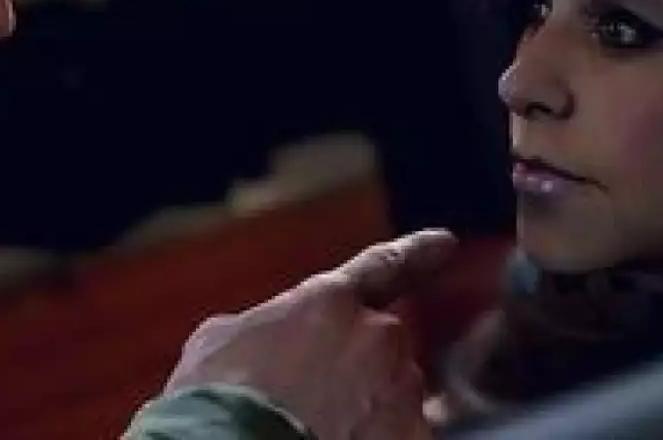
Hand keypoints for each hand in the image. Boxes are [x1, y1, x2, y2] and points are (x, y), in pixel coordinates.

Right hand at [164, 230, 455, 439]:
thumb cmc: (217, 397)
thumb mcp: (219, 340)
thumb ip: (262, 326)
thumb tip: (265, 339)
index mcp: (330, 302)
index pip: (382, 267)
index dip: (417, 252)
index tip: (445, 242)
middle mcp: (378, 337)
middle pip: (382, 349)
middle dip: (358, 371)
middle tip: (310, 401)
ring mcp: (401, 392)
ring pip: (394, 399)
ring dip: (366, 413)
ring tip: (313, 430)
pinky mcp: (413, 438)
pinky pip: (403, 435)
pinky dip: (378, 439)